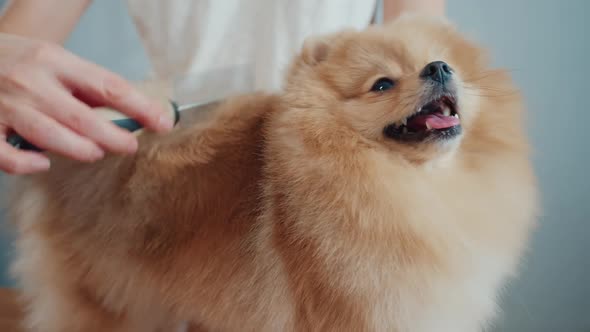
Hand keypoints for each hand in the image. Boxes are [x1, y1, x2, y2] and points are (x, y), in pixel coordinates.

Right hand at [0, 34, 172, 173]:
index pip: (109, 87)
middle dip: (115, 137)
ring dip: (81, 149)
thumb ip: (85, 85)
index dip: (141, 108)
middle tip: (129, 145)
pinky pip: (8, 156)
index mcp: (55, 61)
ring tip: (95, 152)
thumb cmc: (16, 61)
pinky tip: (42, 163)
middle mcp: (32, 81)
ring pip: (51, 137)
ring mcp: (7, 105)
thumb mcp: (53, 60)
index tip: (163, 122)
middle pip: (85, 118)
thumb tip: (131, 112)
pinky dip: (27, 164)